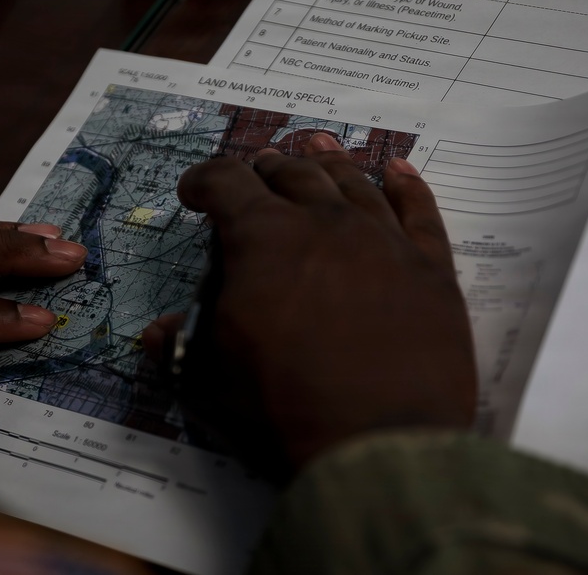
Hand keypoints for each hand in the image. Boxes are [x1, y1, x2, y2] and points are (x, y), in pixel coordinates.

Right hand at [144, 133, 474, 475]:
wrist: (379, 442)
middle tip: (256, 172)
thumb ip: (184, 342)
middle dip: (265, 169)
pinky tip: (399, 170)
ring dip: (329, 161)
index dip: (204, 180)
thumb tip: (156, 333)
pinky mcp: (431, 267)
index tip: (194, 192)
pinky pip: (420, 211)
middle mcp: (325, 222)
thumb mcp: (215, 376)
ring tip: (317, 145)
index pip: (226, 183)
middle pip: (291, 173)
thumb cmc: (285, 406)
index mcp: (265, 238)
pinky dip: (408, 186)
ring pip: (353, 182)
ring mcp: (384, 239)